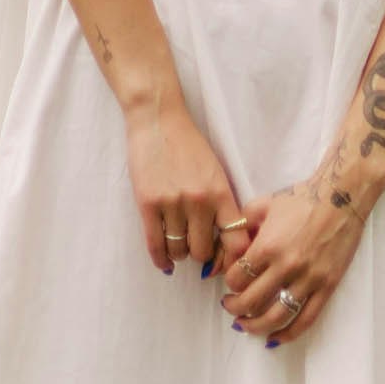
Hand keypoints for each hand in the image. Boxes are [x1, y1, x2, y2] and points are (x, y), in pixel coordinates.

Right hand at [126, 99, 240, 274]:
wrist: (158, 120)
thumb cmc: (189, 145)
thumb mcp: (215, 171)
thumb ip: (221, 202)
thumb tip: (225, 240)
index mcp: (221, 192)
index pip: (236, 239)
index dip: (234, 259)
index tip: (228, 263)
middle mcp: (199, 201)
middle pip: (203, 251)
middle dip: (201, 256)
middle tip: (197, 250)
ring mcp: (172, 203)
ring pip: (179, 250)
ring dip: (179, 253)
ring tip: (178, 246)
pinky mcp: (148, 204)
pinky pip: (155, 244)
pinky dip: (161, 259)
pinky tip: (165, 263)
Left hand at [219, 169, 369, 348]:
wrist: (341, 196)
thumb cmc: (301, 198)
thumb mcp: (263, 205)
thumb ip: (242, 225)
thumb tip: (227, 245)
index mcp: (268, 246)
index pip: (237, 278)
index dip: (229, 283)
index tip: (231, 283)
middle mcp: (286, 266)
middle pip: (251, 301)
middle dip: (235, 308)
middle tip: (230, 306)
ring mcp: (308, 279)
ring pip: (276, 316)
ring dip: (255, 326)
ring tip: (245, 325)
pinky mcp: (327, 286)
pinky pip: (306, 319)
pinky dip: (288, 334)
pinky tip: (274, 338)